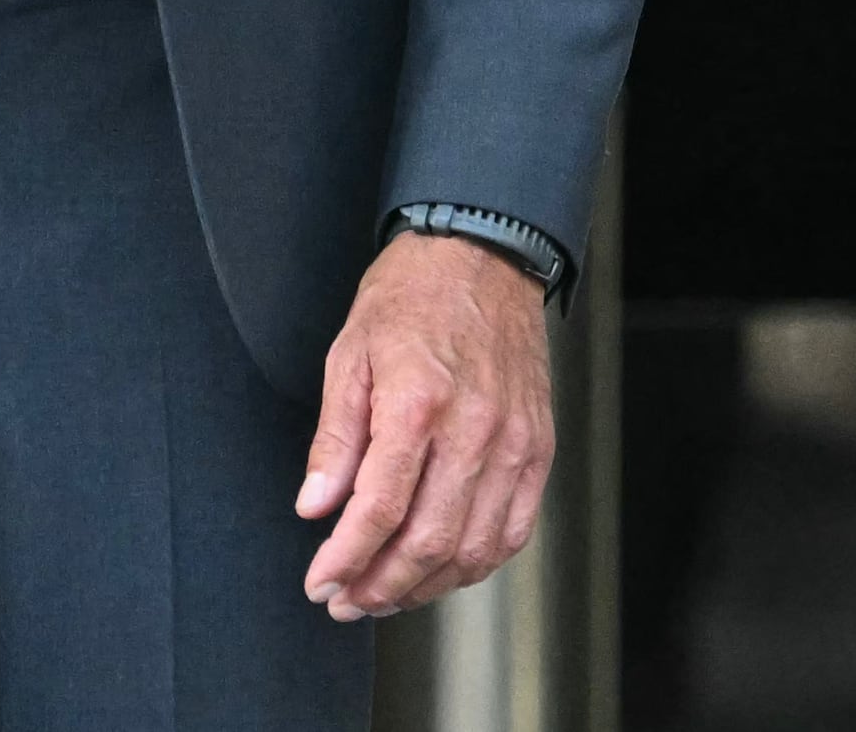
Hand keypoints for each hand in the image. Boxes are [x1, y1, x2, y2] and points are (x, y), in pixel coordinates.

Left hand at [295, 232, 552, 620]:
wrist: (482, 254)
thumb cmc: (412, 298)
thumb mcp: (350, 355)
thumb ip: (335, 440)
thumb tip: (316, 508)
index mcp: (418, 402)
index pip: (378, 509)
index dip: (345, 559)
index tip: (320, 583)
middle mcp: (474, 427)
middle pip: (427, 542)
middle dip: (379, 587)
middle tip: (347, 601)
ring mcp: (514, 441)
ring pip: (472, 548)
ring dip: (425, 586)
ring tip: (387, 594)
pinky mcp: (538, 447)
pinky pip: (513, 529)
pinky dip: (477, 563)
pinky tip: (444, 569)